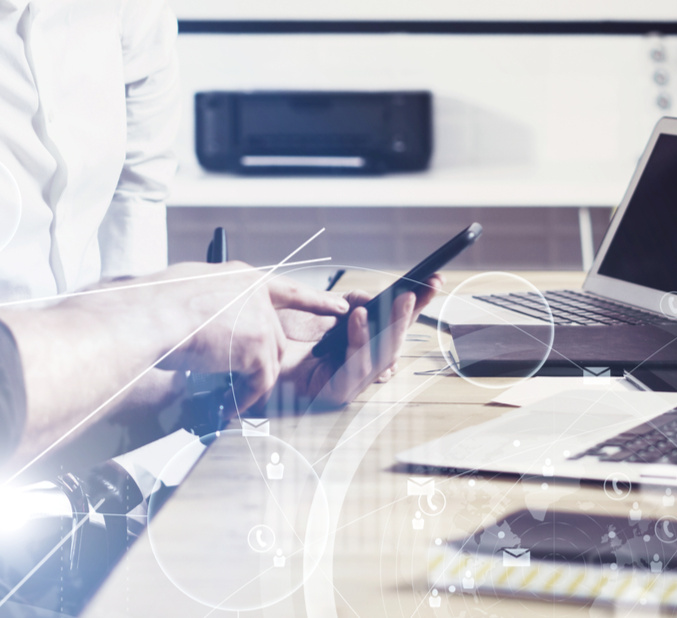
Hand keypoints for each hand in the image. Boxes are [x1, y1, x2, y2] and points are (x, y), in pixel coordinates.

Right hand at [146, 263, 347, 408]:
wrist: (149, 318)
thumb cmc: (152, 305)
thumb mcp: (189, 288)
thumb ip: (214, 301)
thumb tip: (211, 321)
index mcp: (241, 277)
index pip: (286, 290)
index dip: (313, 300)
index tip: (337, 307)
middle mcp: (256, 294)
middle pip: (275, 337)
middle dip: (259, 364)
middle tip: (237, 384)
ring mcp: (261, 320)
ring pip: (269, 361)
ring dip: (248, 384)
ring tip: (222, 397)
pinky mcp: (258, 346)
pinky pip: (260, 382)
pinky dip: (244, 399)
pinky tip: (227, 407)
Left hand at [274, 274, 442, 409]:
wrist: (243, 352)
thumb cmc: (275, 336)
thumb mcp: (315, 307)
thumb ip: (344, 301)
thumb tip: (367, 300)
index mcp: (354, 344)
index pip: (392, 324)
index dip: (414, 305)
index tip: (433, 282)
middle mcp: (354, 365)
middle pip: (393, 342)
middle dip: (409, 315)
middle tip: (419, 290)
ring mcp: (346, 382)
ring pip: (381, 356)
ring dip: (392, 326)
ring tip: (398, 300)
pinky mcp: (331, 394)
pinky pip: (353, 368)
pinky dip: (359, 342)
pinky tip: (358, 318)